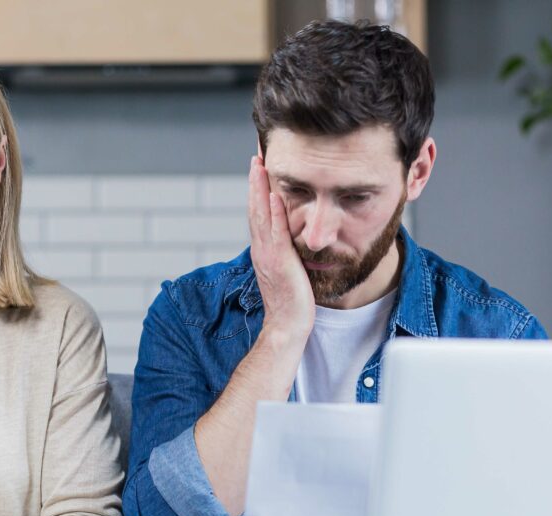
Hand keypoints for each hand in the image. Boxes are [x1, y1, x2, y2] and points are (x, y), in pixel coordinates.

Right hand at [247, 155, 314, 339]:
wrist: (287, 325)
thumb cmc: (292, 302)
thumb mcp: (289, 270)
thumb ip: (289, 251)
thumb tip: (297, 237)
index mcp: (264, 249)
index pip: (259, 213)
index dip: (258, 189)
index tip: (260, 167)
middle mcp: (261, 248)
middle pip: (255, 207)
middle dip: (255, 180)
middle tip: (256, 155)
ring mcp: (267, 254)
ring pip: (260, 214)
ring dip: (260, 188)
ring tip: (260, 164)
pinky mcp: (279, 261)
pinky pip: (275, 232)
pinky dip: (272, 212)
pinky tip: (274, 194)